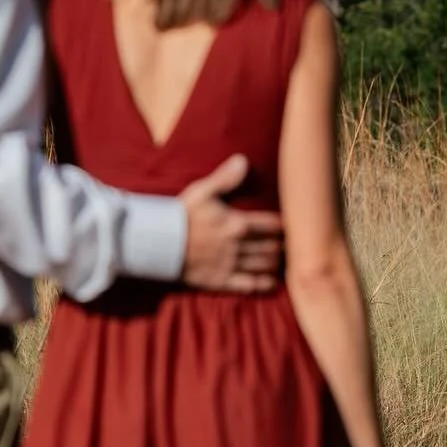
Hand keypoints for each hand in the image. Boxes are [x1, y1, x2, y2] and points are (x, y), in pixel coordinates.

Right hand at [178, 155, 282, 292]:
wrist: (158, 243)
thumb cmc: (180, 215)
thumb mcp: (201, 191)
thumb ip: (225, 178)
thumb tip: (243, 160)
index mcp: (238, 223)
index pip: (271, 225)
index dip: (283, 225)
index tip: (289, 225)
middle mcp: (239, 246)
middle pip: (271, 247)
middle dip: (281, 245)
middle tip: (288, 243)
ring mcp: (231, 265)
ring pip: (263, 265)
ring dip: (275, 262)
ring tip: (280, 259)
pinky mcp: (221, 281)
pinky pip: (249, 285)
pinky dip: (263, 284)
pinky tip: (271, 283)